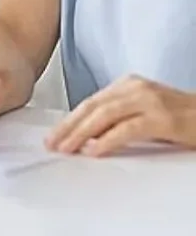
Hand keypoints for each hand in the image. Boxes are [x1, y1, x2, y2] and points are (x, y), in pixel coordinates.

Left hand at [45, 75, 195, 156]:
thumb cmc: (182, 118)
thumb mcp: (144, 112)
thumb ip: (119, 118)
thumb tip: (88, 138)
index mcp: (128, 85)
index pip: (90, 102)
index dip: (69, 120)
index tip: (53, 136)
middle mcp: (135, 88)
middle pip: (92, 107)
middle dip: (68, 127)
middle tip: (52, 144)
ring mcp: (149, 101)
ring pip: (104, 115)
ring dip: (81, 134)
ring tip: (67, 149)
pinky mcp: (162, 118)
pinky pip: (128, 129)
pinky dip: (107, 140)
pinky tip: (95, 151)